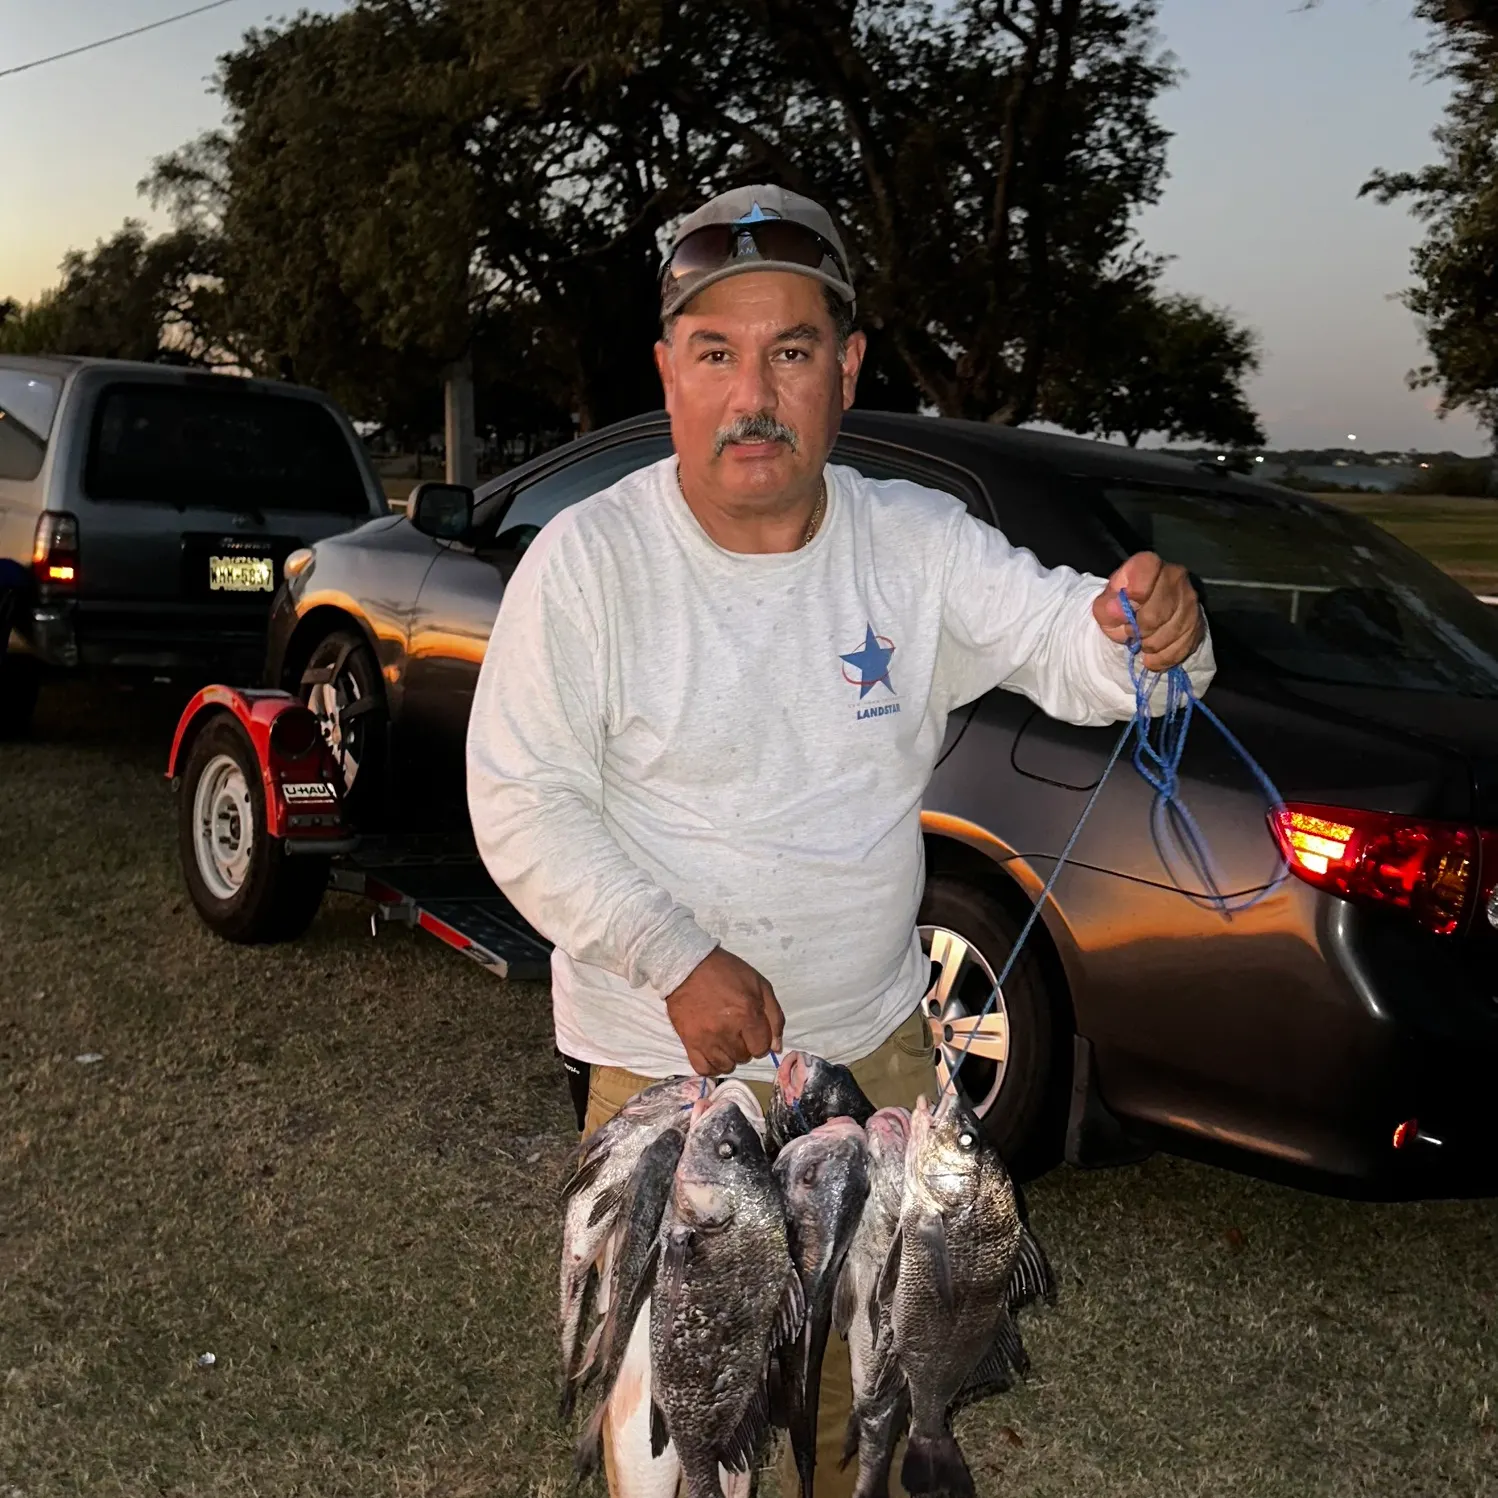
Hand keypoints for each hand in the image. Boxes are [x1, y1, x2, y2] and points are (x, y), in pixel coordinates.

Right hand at [665, 948, 784, 1076]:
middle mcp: (727, 1031)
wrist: (688, 966)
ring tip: (725, 1041)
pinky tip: (714, 1054)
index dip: (761, 1040)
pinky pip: (703, 1069)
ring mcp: (706, 1039)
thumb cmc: (727, 973)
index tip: (753, 1030)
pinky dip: (711, 1066)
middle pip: (744, 1057)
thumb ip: (774, 1016)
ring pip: (726, 1065)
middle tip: (737, 1030)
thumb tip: (776, 1047)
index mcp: (747, 1015)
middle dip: (745, 1046)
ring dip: (730, 1056)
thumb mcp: (760, 985)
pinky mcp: (689, 1042)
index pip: (762, 1047)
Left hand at [1092, 551, 1202, 671]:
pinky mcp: (1199, 623)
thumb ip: (1107, 606)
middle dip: (1139, 630)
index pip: (1144, 576)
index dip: (1133, 596)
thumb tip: (1118, 611)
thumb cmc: (1121, 606)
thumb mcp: (1105, 605)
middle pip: (1157, 613)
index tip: (1124, 612)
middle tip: (1131, 633)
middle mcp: (1176, 576)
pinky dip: (1163, 658)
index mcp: (1149, 564)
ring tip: (1142, 642)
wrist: (1141, 614)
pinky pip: (1182, 647)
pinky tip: (1153, 656)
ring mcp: (1191, 600)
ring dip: (1150, 645)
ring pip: (1171, 633)